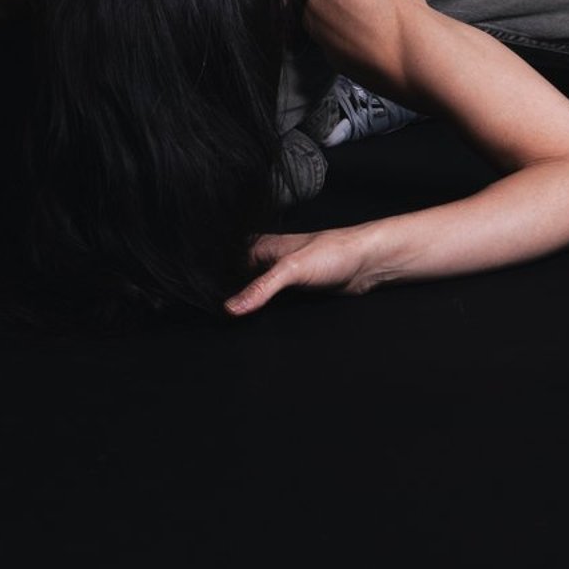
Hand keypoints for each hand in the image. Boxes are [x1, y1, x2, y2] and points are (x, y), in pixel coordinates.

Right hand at [225, 223, 390, 316]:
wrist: (367, 262)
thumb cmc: (334, 252)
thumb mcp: (292, 269)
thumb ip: (262, 288)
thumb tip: (231, 307)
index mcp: (258, 247)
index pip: (225, 266)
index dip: (213, 284)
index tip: (200, 301)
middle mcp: (265, 260)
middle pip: (237, 282)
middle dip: (228, 298)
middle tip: (213, 317)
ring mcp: (279, 277)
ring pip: (253, 295)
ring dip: (245, 306)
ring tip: (227, 321)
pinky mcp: (293, 292)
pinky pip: (269, 304)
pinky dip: (261, 312)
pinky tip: (253, 321)